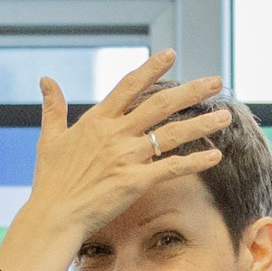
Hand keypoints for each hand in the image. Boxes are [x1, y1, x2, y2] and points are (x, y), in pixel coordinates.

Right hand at [0, 53, 232, 270]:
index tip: (171, 53)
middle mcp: (115, 133)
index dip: (151, 68)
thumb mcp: (50, 138)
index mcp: (96, 120)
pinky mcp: (136, 181)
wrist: (54, 216)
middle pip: (161, 104)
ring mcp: (127, 157)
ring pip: (172, 134)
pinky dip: (195, 161)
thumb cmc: (50, 181)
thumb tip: (45, 79)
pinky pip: (172, 168)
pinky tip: (216, 156)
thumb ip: (53, 107)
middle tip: (217, 80)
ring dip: (202, 124)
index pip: (129, 85)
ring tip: (226, 115)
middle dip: (192, 91)